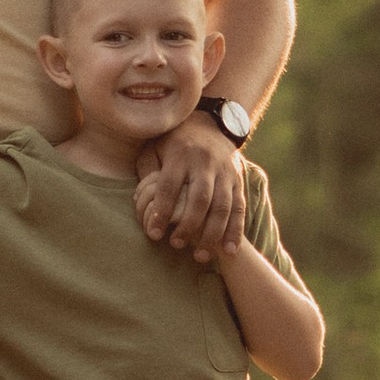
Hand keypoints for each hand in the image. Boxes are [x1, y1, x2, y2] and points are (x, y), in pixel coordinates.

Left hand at [134, 112, 247, 263]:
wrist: (212, 124)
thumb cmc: (174, 142)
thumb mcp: (155, 147)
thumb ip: (147, 170)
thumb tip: (139, 198)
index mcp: (180, 154)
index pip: (169, 186)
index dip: (161, 211)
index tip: (153, 234)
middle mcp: (205, 163)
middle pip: (200, 198)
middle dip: (188, 225)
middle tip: (176, 245)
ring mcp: (225, 172)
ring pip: (223, 206)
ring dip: (213, 234)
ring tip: (201, 256)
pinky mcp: (238, 181)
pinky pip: (239, 208)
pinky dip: (235, 231)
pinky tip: (229, 250)